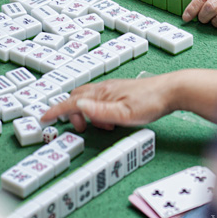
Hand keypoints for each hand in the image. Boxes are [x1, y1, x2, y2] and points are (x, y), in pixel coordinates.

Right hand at [42, 74, 179, 131]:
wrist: (172, 91)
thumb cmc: (150, 102)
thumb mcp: (124, 114)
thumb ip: (100, 111)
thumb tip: (77, 106)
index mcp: (102, 93)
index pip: (72, 101)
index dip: (57, 110)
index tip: (44, 118)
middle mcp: (104, 88)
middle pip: (77, 97)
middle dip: (72, 113)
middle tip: (80, 129)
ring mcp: (113, 89)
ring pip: (89, 98)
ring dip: (87, 113)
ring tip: (102, 127)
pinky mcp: (121, 92)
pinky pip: (100, 100)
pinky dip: (98, 111)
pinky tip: (112, 120)